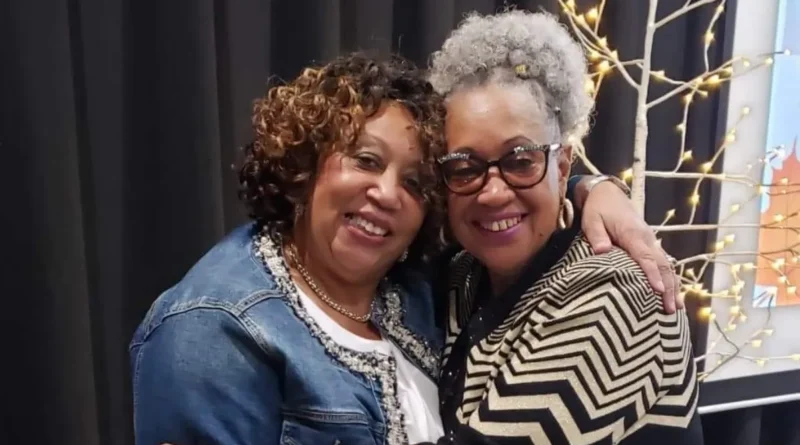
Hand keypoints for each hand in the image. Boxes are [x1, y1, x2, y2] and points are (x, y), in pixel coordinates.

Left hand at [578, 180, 682, 312]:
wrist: (608, 194)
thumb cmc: (598, 209)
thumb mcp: (591, 220)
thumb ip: (597, 236)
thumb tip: (602, 251)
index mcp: (633, 234)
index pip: (645, 257)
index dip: (652, 274)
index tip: (658, 291)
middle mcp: (647, 238)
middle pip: (662, 265)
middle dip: (668, 288)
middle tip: (670, 309)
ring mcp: (651, 241)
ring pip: (667, 265)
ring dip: (673, 286)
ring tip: (676, 309)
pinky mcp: (651, 244)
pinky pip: (664, 263)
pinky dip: (670, 279)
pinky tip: (673, 295)